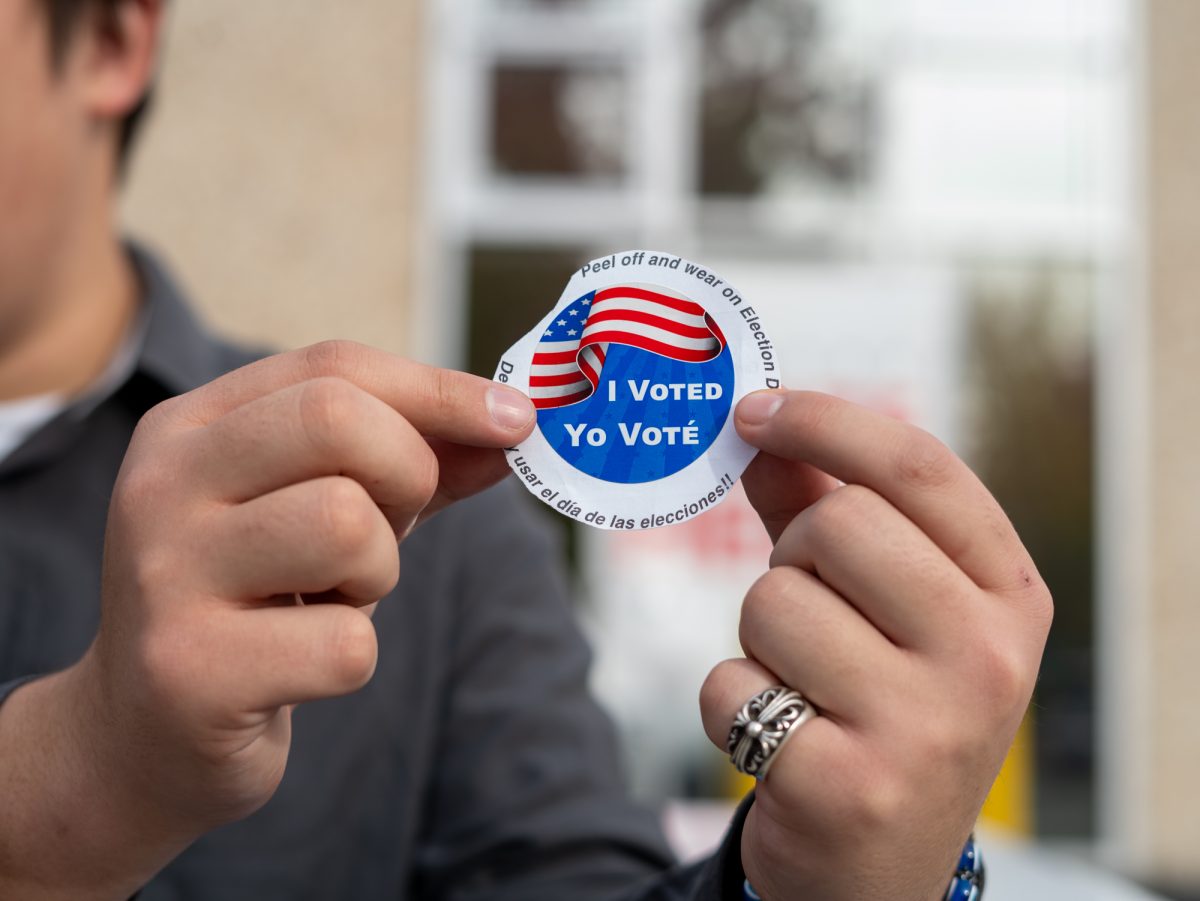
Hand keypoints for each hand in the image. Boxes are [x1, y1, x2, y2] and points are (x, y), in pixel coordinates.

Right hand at [77, 341, 534, 835]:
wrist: (144, 737)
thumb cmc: (257, 603)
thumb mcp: (322, 510)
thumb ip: (412, 459)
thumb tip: (510, 425)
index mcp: (191, 428)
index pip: (334, 368)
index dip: (440, 389)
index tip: (516, 418)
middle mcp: (162, 485)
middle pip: (337, 421)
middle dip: (407, 474)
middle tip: (389, 528)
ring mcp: (166, 577)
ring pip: (346, 525)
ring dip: (377, 574)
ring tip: (331, 599)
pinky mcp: (189, 673)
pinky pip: (346, 644)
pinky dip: (352, 658)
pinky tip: (300, 666)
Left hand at [699, 391, 1051, 899]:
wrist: (878, 871)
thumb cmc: (882, 710)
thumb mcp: (886, 609)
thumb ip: (826, 509)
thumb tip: (760, 429)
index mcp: (1008, 596)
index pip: (919, 468)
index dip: (826, 421)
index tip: (755, 411)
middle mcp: (986, 658)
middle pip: (835, 523)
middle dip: (793, 560)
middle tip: (811, 614)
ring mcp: (925, 727)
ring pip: (773, 601)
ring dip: (760, 640)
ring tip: (802, 686)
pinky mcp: (847, 786)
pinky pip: (731, 685)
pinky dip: (728, 704)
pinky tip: (777, 737)